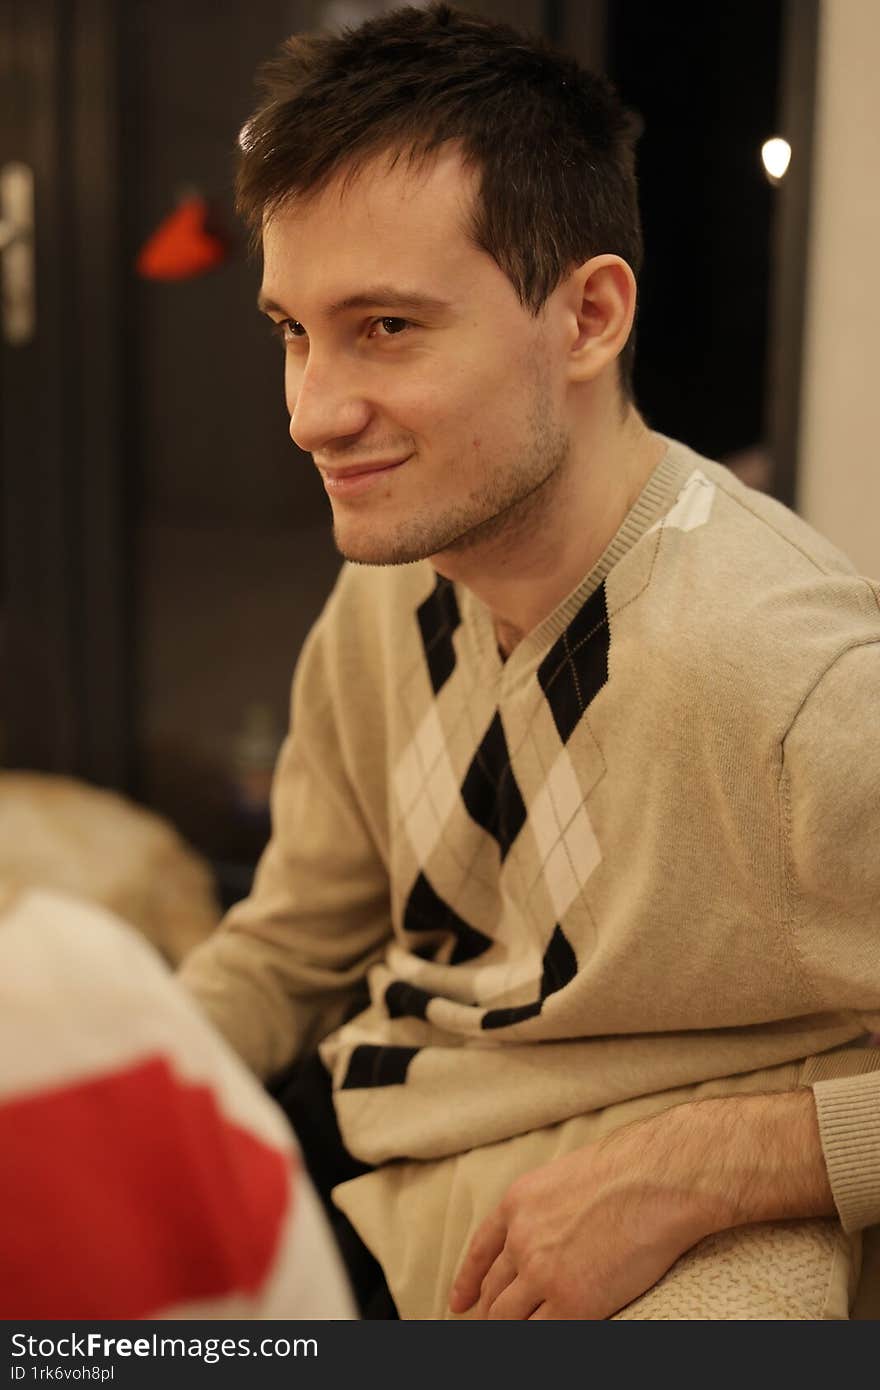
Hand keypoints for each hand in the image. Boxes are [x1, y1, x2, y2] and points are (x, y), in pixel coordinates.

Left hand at [448, 1112, 717, 1318]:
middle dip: (490, 1311)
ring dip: (508, 1329)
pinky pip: (541, 1333)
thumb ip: (546, 1209)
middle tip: (491, 1325)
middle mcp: (521, 1239)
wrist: (657, 1179)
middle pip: (494, 1289)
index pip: (481, 1252)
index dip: (467, 1281)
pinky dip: (536, 1338)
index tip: (459, 1303)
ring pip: (508, 1317)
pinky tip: (546, 1335)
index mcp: (518, 1203)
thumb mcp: (565, 1177)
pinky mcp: (573, 1303)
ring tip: (511, 1337)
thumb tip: (548, 1234)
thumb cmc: (628, 1169)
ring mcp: (542, 1273)